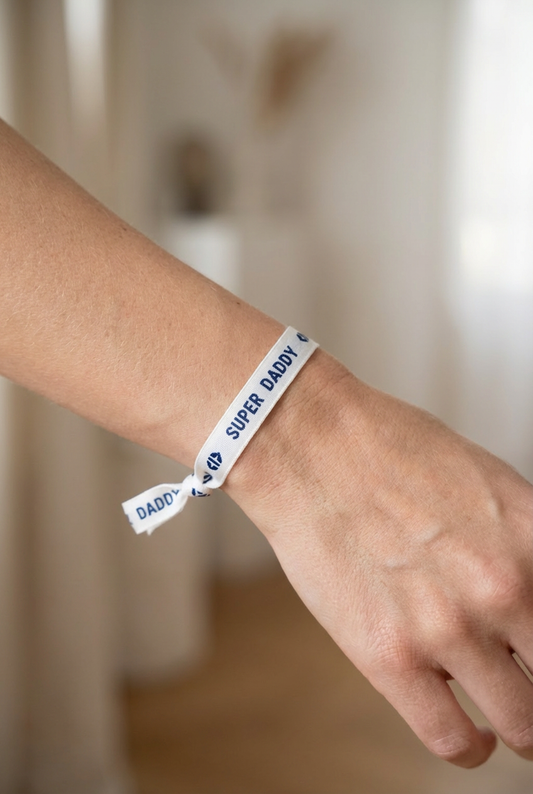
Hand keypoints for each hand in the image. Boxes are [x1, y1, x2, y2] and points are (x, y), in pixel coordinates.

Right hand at [226, 350, 532, 766]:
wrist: (310, 447)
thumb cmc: (391, 452)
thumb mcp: (487, 483)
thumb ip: (525, 545)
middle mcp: (504, 588)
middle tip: (531, 684)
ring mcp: (448, 627)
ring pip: (523, 726)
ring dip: (520, 726)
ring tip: (506, 717)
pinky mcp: (390, 657)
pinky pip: (454, 740)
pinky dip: (470, 747)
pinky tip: (468, 732)